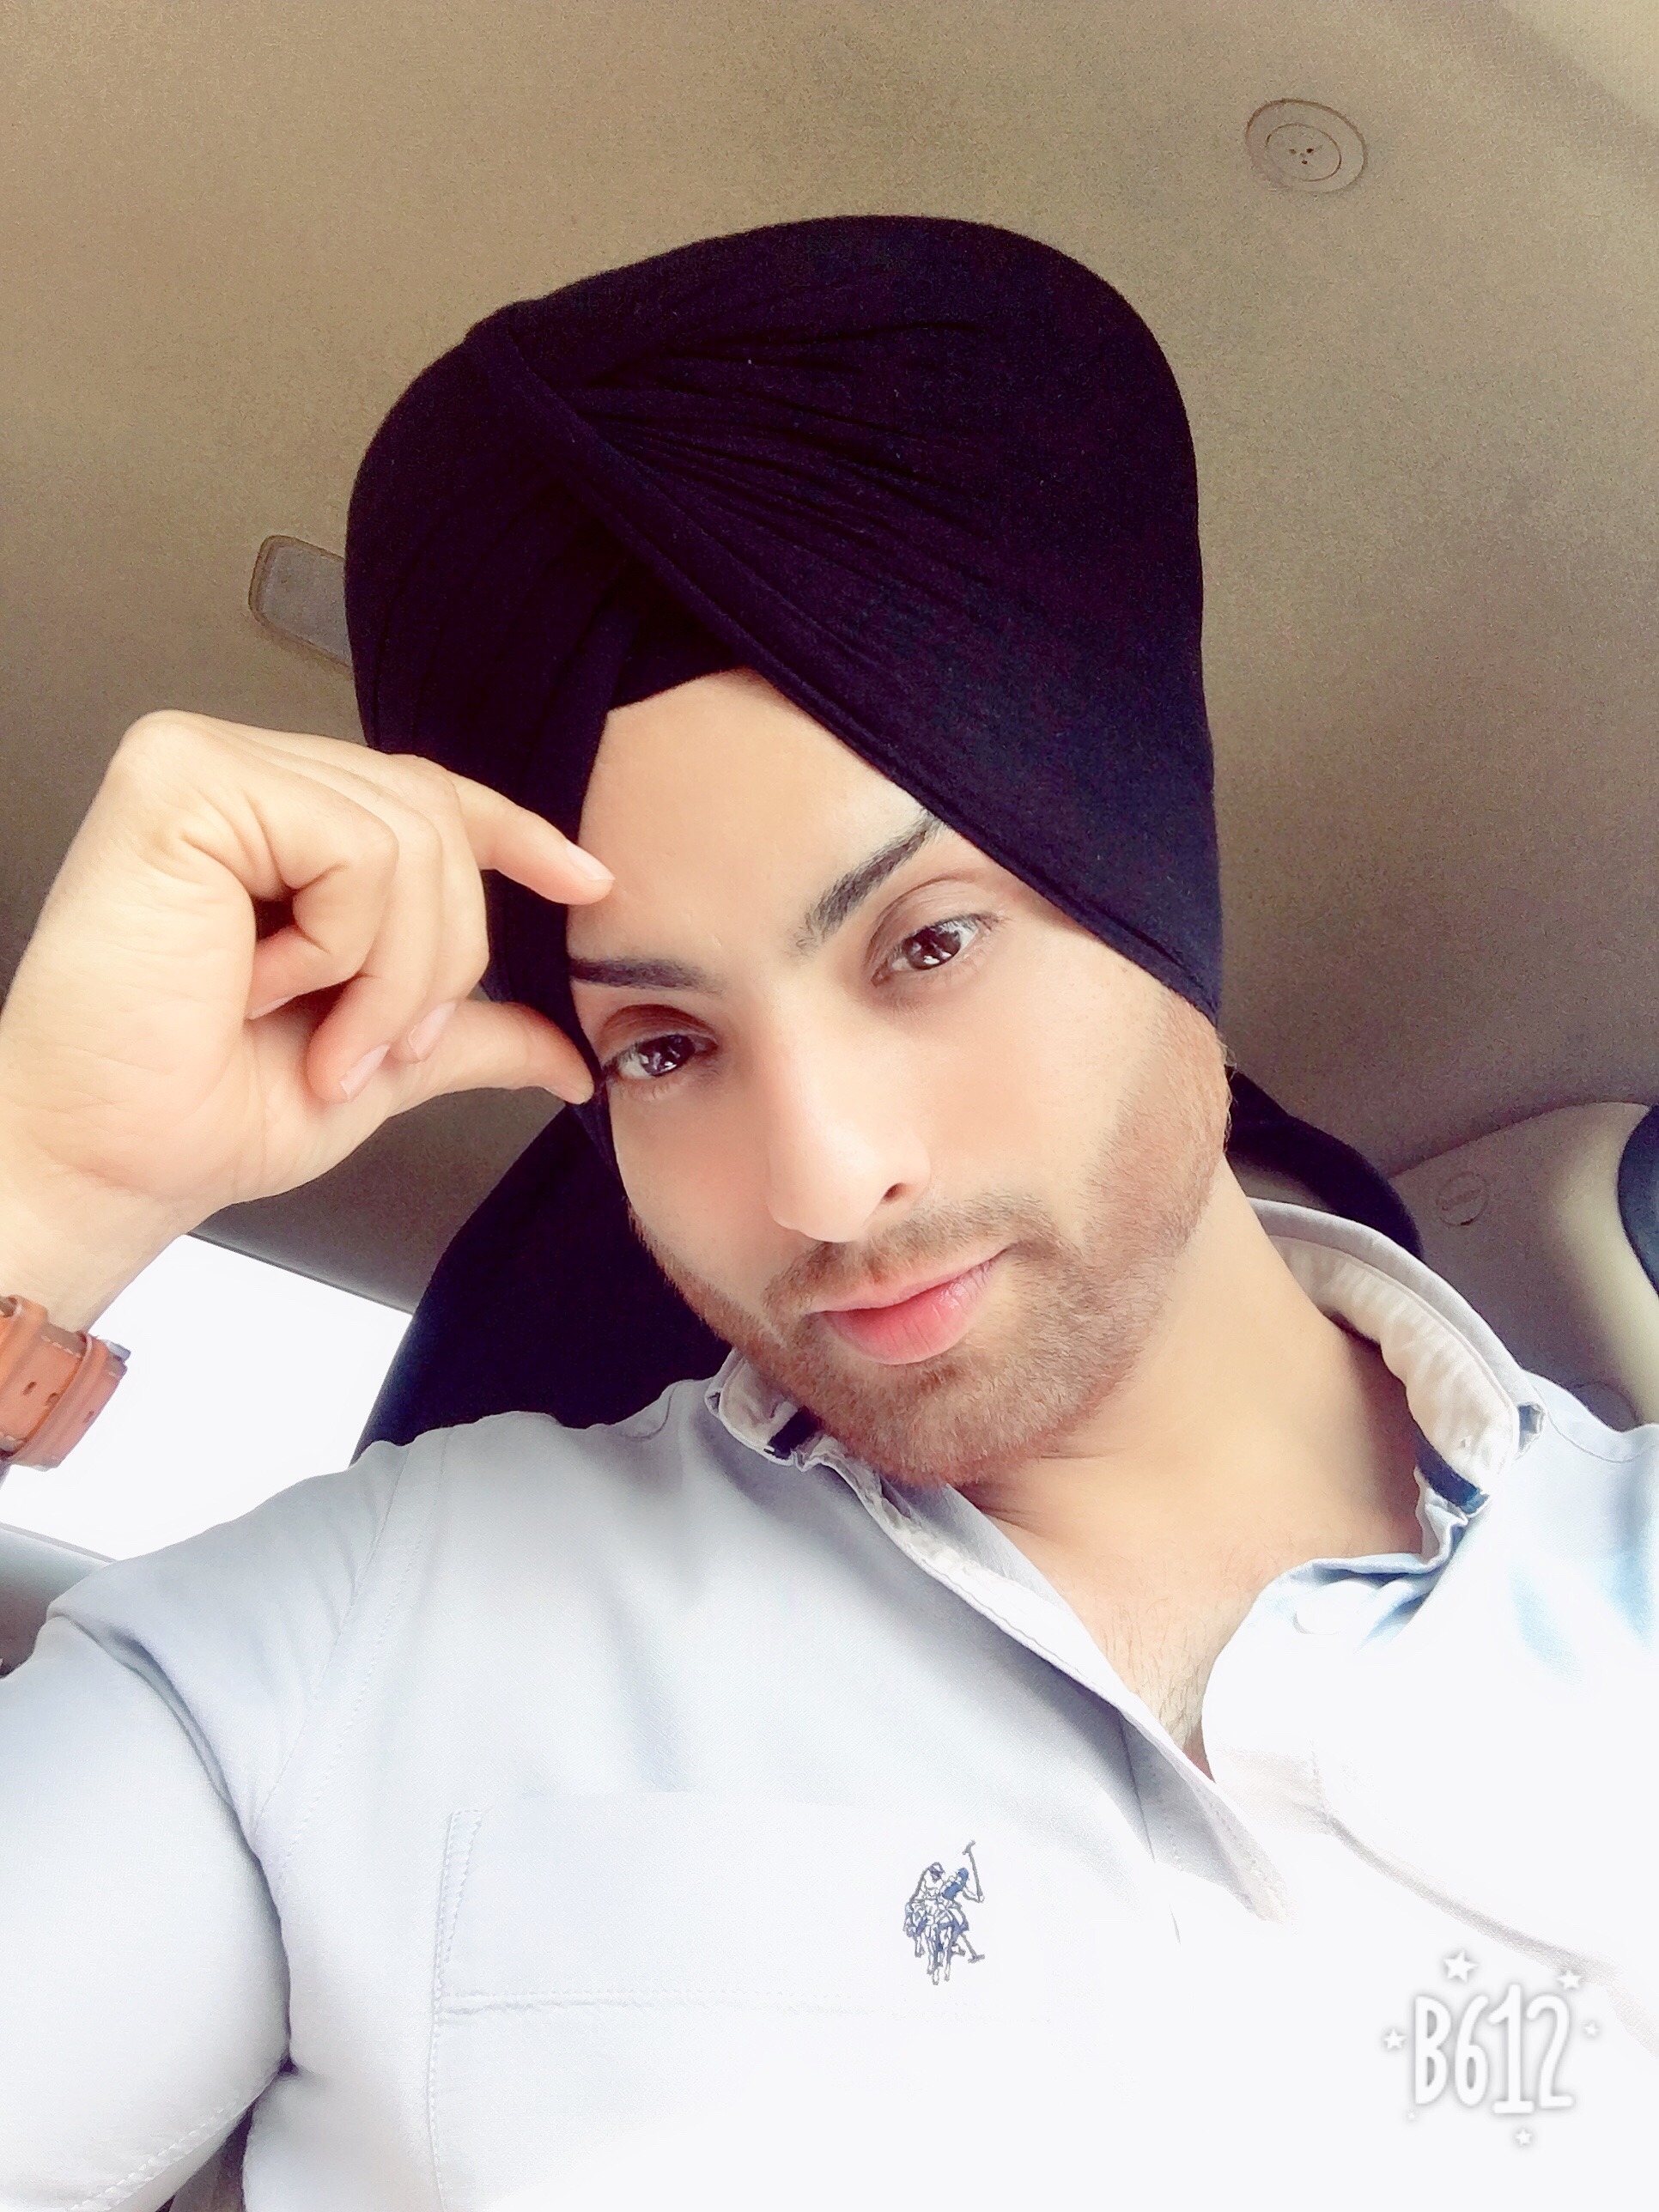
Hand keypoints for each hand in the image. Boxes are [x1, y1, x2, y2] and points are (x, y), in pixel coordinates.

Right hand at [0, 710, 609, 1272]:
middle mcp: (242, 777)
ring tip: (321, 1040)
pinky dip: (339, 947)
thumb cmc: (200, 1110)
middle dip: (440, 961)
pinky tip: (261, 988)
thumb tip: (567, 1054)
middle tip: (374, 1050)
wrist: (111, 1163)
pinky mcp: (181, 778)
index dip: (517, 835)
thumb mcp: (374, 1064)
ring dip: (391, 974)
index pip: (428, 796)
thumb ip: (465, 1033)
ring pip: (410, 836)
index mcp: (279, 826)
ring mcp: (207, 765)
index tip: (589, 882)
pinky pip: (353, 845)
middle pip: (436, 819)